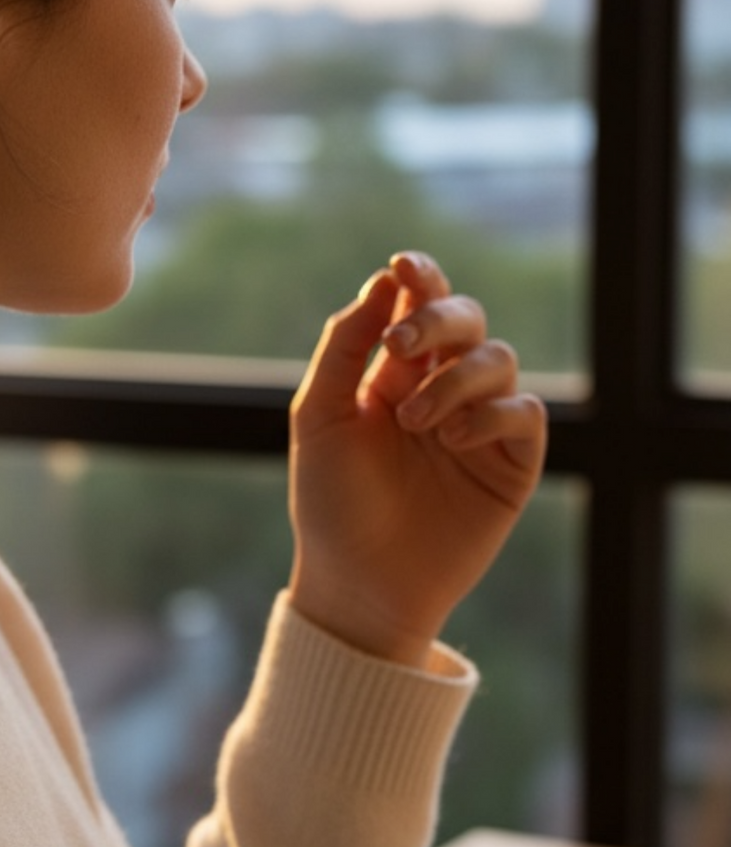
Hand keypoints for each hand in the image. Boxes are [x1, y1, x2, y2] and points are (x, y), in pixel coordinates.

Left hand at [287, 251, 546, 666]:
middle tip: (401, 345)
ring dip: (455, 378)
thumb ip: (345, 346)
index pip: (418, 305)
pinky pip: (525, 413)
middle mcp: (442, 391)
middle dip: (438, 317)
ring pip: (499, 360)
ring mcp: (480, 426)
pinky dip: (490, 414)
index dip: (420, 276)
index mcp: (394, 375)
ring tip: (415, 421)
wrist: (357, 581)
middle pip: (467, 320)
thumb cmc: (330, 501)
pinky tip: (450, 440)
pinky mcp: (512, 464)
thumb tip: (383, 280)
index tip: (402, 265)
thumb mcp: (319, 416)